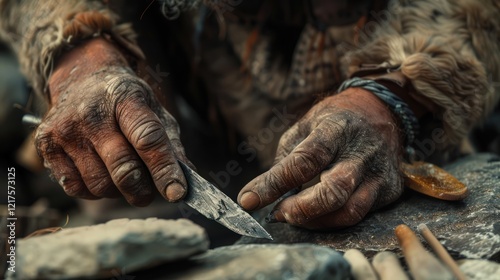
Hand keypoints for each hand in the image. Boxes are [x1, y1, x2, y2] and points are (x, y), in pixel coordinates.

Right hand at [36, 38, 189, 205]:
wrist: (82, 78)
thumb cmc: (125, 100)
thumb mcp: (154, 109)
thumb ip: (170, 143)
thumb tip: (184, 182)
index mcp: (126, 98)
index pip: (147, 139)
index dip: (164, 170)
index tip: (178, 193)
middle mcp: (91, 114)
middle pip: (122, 168)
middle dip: (143, 190)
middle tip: (151, 194)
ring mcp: (65, 130)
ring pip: (100, 184)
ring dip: (119, 192)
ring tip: (125, 178)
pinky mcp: (46, 145)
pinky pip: (76, 188)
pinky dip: (95, 191)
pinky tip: (102, 174)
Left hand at [238, 88, 404, 228]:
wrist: (382, 112)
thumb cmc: (333, 122)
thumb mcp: (304, 128)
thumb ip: (284, 161)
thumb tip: (257, 196)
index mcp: (335, 128)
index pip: (304, 160)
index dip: (275, 183)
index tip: (249, 200)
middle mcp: (361, 151)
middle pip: (334, 190)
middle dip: (300, 209)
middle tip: (278, 214)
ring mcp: (379, 172)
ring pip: (350, 211)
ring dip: (316, 221)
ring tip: (294, 216)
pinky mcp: (390, 189)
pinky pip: (361, 214)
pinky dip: (332, 220)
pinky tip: (317, 215)